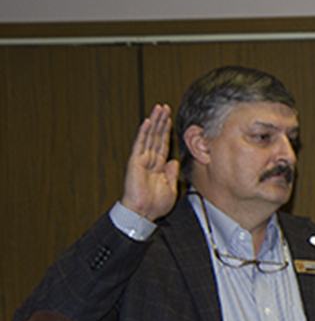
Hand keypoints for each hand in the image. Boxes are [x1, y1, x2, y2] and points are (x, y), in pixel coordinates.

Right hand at [121, 103, 179, 221]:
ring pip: (149, 136)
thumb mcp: (171, 188)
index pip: (163, 145)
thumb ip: (172, 173)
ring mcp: (142, 160)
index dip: (167, 132)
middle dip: (161, 122)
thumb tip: (174, 161)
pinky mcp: (135, 161)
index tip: (171, 120)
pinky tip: (148, 122)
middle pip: (156, 136)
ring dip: (155, 122)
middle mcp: (150, 160)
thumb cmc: (155, 204)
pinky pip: (140, 144)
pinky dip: (144, 132)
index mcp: (158, 167)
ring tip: (158, 109)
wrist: (143, 213)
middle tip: (165, 107)